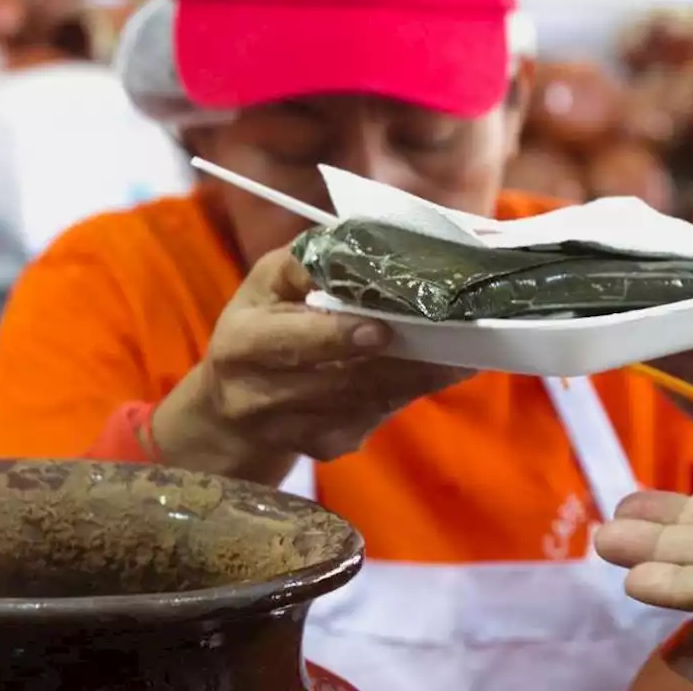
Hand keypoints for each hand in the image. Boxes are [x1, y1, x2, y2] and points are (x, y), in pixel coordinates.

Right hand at [152, 247, 472, 484]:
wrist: (233, 404)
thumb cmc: (262, 322)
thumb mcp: (270, 281)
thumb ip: (310, 263)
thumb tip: (366, 246)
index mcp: (242, 343)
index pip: (289, 342)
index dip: (336, 336)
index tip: (382, 329)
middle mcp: (258, 395)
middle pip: (340, 381)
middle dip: (399, 361)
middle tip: (450, 340)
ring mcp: (291, 430)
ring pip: (366, 403)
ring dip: (416, 379)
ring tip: (460, 354)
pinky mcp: (322, 447)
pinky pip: (372, 420)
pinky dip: (406, 394)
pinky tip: (434, 374)